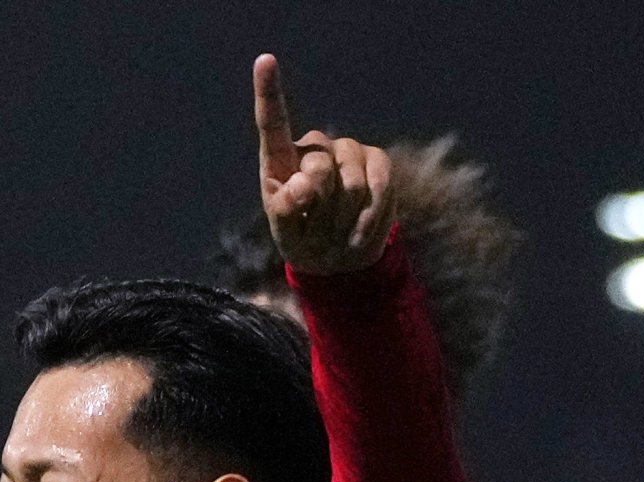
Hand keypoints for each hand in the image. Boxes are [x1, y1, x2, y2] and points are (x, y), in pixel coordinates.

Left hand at [253, 55, 393, 278]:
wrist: (341, 259)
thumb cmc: (304, 241)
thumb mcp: (286, 236)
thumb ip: (285, 211)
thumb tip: (304, 184)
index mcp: (282, 159)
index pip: (273, 122)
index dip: (268, 91)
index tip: (264, 60)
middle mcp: (315, 147)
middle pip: (320, 169)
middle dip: (320, 211)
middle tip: (318, 235)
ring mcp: (348, 151)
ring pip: (352, 184)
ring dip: (344, 222)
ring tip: (337, 237)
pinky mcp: (378, 162)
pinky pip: (379, 187)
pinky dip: (369, 218)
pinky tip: (358, 235)